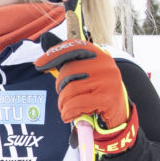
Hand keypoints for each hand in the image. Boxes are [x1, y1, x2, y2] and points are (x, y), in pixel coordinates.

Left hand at [33, 40, 139, 156]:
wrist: (120, 115)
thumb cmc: (98, 93)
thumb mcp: (87, 75)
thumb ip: (69, 62)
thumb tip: (44, 44)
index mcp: (100, 55)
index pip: (74, 47)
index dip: (54, 54)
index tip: (39, 64)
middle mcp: (106, 65)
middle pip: (68, 72)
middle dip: (60, 88)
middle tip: (64, 98)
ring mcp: (108, 81)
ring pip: (70, 90)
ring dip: (63, 104)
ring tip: (68, 109)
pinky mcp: (108, 99)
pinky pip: (76, 104)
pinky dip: (68, 112)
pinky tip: (69, 116)